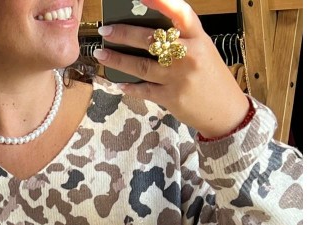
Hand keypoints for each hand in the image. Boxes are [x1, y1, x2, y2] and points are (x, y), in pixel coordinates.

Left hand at [93, 0, 249, 138]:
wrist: (226, 110)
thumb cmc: (211, 77)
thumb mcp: (202, 50)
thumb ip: (181, 40)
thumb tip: (146, 35)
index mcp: (198, 37)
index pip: (180, 12)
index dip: (161, 2)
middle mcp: (188, 54)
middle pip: (151, 40)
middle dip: (124, 34)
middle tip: (105, 30)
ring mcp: (179, 77)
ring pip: (141, 65)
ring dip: (117, 60)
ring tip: (101, 54)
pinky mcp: (171, 97)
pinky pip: (144, 90)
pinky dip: (129, 86)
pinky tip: (118, 83)